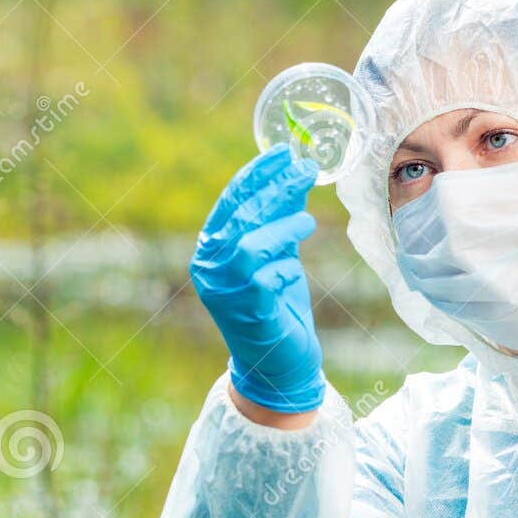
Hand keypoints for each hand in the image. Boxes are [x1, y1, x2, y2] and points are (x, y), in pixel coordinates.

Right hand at [189, 145, 323, 413]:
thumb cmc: (276, 305)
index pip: (230, 201)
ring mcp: (225, 292)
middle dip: (274, 189)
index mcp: (210, 250)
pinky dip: (284, 266)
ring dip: (282, 227)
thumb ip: (279, 220)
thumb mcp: (277, 255)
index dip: (256, 174)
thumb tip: (296, 176)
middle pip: (240, 218)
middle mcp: (209, 268)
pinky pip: (266, 278)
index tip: (282, 152)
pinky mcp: (248, 312)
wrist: (276, 366)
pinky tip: (294, 269)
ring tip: (307, 222)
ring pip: (249, 246)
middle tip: (305, 168)